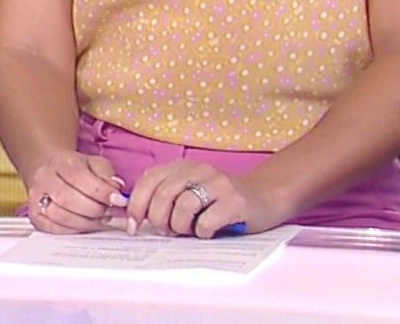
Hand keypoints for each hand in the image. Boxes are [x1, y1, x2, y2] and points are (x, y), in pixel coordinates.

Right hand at [25, 150, 125, 233]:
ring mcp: (36, 197)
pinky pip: (55, 228)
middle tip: (112, 212)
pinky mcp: (35, 215)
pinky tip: (87, 224)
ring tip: (102, 219)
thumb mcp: (95, 164)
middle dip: (95, 209)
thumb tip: (116, 189)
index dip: (101, 191)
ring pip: (61, 216)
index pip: (78, 177)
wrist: (54, 175)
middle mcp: (44, 177)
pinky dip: (75, 229)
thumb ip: (107, 175)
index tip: (119, 200)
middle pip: (68, 198)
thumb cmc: (78, 170)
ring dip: (87, 222)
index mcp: (60, 161)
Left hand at [124, 160, 278, 237]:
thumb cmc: (220, 201)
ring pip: (182, 207)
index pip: (148, 180)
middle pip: (162, 195)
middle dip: (158, 220)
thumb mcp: (190, 191)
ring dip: (180, 227)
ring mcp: (217, 184)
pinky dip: (201, 232)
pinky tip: (208, 232)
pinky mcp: (234, 201)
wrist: (265, 197)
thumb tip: (135, 219)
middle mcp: (198, 170)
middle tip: (168, 231)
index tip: (134, 226)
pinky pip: (206, 221)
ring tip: (189, 231)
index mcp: (182, 167)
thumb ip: (165, 198)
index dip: (136, 205)